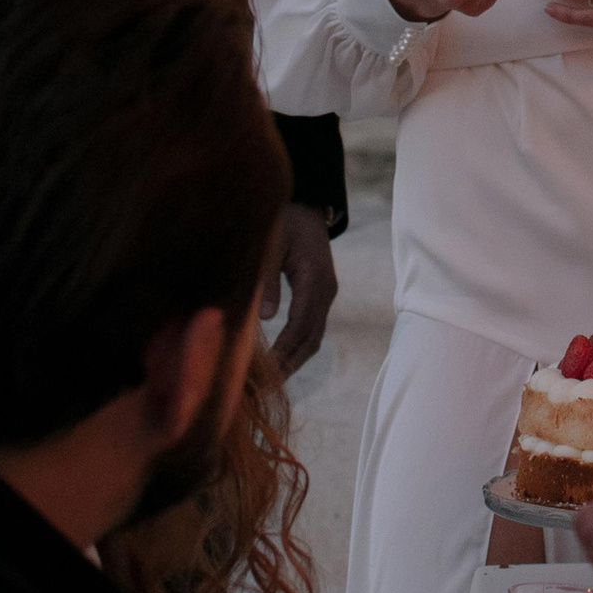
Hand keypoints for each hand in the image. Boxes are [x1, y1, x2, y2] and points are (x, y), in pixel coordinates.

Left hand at [262, 205, 337, 373]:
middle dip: (290, 363)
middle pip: (312, 338)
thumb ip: (267, 280)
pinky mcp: (320, 295)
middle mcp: (326, 291)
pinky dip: (298, 346)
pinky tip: (281, 358)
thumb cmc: (284, 221)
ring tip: (273, 379)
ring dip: (295, 359)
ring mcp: (326, 294)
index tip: (266, 370)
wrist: (306, 206)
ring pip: (314, 337)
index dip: (285, 350)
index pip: (301, 325)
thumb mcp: (271, 244)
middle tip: (267, 386)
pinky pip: (312, 328)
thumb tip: (266, 318)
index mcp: (315, 279)